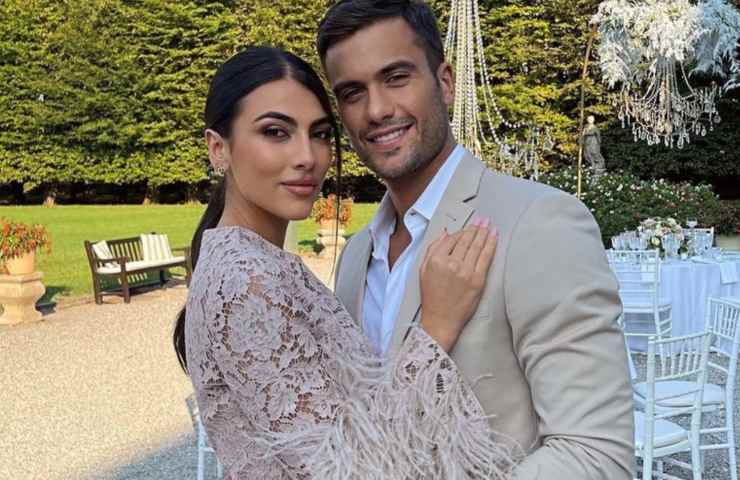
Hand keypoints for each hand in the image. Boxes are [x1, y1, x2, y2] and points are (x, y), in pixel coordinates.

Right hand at [419, 218, 497, 351]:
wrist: (441, 320)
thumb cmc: (431, 297)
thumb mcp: (423, 270)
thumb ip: (433, 249)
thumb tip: (445, 234)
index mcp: (437, 260)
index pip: (452, 239)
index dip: (462, 232)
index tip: (468, 227)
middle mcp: (452, 263)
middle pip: (466, 240)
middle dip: (475, 228)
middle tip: (482, 220)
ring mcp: (466, 271)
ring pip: (477, 246)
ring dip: (484, 233)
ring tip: (488, 224)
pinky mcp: (478, 280)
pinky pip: (486, 257)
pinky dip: (491, 245)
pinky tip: (494, 237)